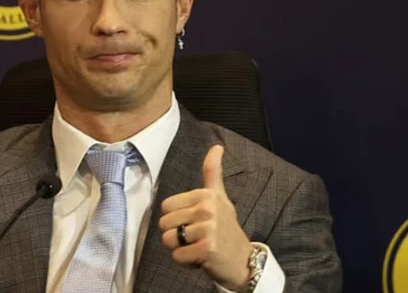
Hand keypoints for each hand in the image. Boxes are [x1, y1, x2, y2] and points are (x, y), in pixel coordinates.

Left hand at [159, 145, 253, 289]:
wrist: (244, 260)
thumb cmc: (227, 227)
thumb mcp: (220, 197)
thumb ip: (212, 172)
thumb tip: (217, 146)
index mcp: (207, 194)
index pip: (166, 206)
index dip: (176, 217)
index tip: (194, 222)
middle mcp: (207, 208)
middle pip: (164, 223)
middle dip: (175, 234)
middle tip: (196, 237)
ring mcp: (208, 228)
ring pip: (169, 239)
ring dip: (180, 248)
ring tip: (197, 246)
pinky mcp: (207, 248)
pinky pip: (177, 256)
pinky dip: (185, 261)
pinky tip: (201, 258)